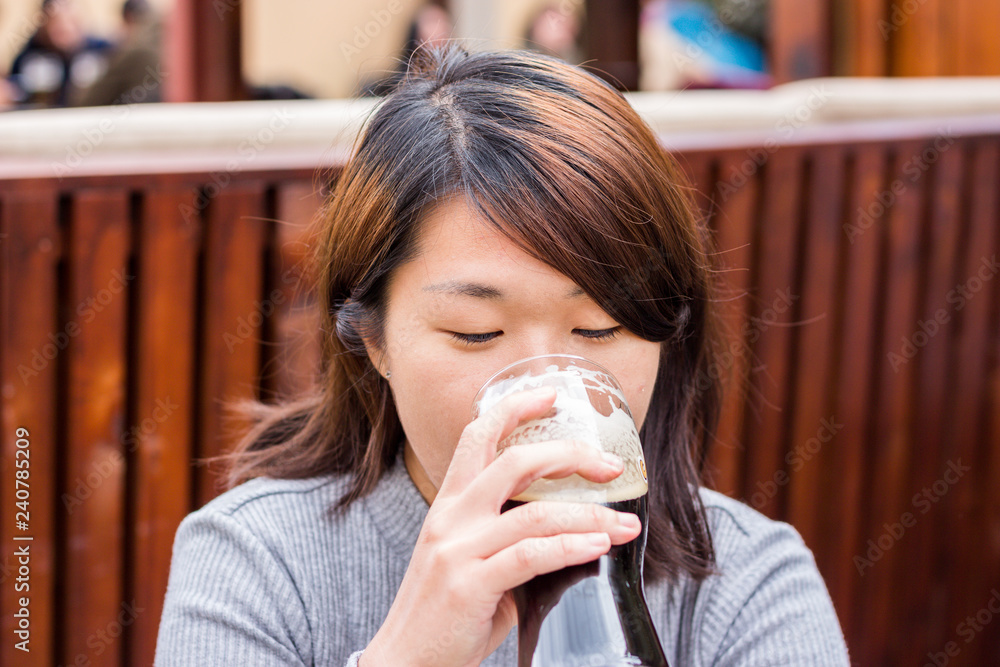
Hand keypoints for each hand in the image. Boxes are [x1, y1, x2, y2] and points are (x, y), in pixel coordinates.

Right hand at [361, 386, 642, 666]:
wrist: (405, 663)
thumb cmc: (446, 616)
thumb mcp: (470, 561)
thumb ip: (506, 538)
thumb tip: (568, 529)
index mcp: (449, 505)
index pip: (477, 437)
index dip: (514, 408)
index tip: (551, 394)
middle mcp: (451, 518)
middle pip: (514, 461)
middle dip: (570, 455)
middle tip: (611, 466)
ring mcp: (457, 549)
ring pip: (535, 513)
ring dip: (591, 514)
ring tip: (626, 524)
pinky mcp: (469, 585)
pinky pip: (531, 555)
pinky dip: (572, 545)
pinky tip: (599, 545)